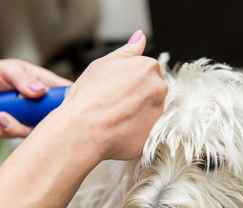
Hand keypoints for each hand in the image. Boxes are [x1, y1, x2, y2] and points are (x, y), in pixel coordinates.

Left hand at [0, 59, 70, 137]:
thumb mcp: (9, 70)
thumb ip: (24, 79)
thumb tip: (40, 90)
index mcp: (49, 85)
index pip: (70, 97)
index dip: (69, 108)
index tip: (53, 112)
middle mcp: (44, 105)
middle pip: (53, 122)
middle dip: (31, 123)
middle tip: (9, 115)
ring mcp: (33, 119)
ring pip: (33, 133)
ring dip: (11, 127)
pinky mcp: (20, 129)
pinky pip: (14, 137)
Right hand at [57, 30, 166, 159]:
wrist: (83, 130)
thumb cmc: (88, 97)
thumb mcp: (103, 64)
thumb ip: (127, 51)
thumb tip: (140, 38)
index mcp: (148, 67)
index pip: (147, 71)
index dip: (129, 80)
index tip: (116, 88)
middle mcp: (159, 88)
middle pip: (152, 90)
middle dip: (137, 96)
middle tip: (113, 103)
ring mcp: (158, 113)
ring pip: (150, 111)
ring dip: (137, 114)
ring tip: (114, 118)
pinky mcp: (153, 135)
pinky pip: (145, 131)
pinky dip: (134, 132)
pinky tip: (117, 130)